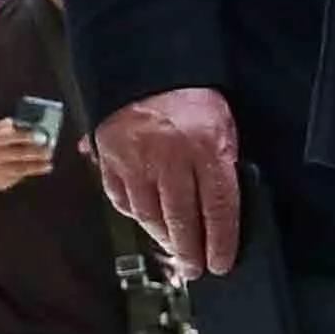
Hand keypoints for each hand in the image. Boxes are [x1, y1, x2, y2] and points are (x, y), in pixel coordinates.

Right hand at [0, 118, 55, 191]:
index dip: (27, 136)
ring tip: (49, 164)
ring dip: (37, 166)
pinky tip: (40, 169)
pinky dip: (30, 173)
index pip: (12, 137)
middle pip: (19, 153)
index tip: (41, 136)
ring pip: (21, 168)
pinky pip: (18, 177)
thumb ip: (6, 126)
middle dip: (36, 152)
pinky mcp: (2, 182)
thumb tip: (24, 121)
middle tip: (49, 150)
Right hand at [89, 85, 244, 278]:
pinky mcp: (111, 159)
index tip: (221, 263)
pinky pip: (123, 200)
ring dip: (164, 238)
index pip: (218, 208)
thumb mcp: (222, 124)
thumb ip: (223, 164)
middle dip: (191, 250)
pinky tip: (148, 221)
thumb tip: (221, 211)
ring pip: (150, 216)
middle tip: (196, 268)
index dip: (221, 242)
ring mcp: (137, 160)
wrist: (145, 65)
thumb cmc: (190, 97)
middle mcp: (171, 157)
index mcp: (206, 146)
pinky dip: (136, 215)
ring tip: (175, 248)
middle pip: (183, 219)